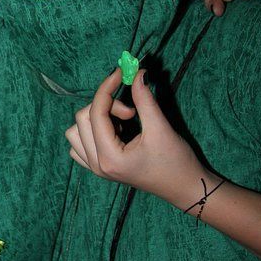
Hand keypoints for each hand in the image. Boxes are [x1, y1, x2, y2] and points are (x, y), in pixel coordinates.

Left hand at [65, 68, 214, 209]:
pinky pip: (80, 144)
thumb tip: (136, 72)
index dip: (107, 88)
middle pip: (82, 120)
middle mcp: (97, 165)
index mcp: (109, 158)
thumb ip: (144, 99)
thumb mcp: (161, 128)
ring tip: (122, 123)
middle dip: (106, 106)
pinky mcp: (100, 167)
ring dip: (96, 118)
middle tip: (132, 111)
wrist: (185, 187)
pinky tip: (115, 131)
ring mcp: (96, 168)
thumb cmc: (176, 162)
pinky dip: (92, 131)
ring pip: (76, 132)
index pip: (95, 113)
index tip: (122, 73)